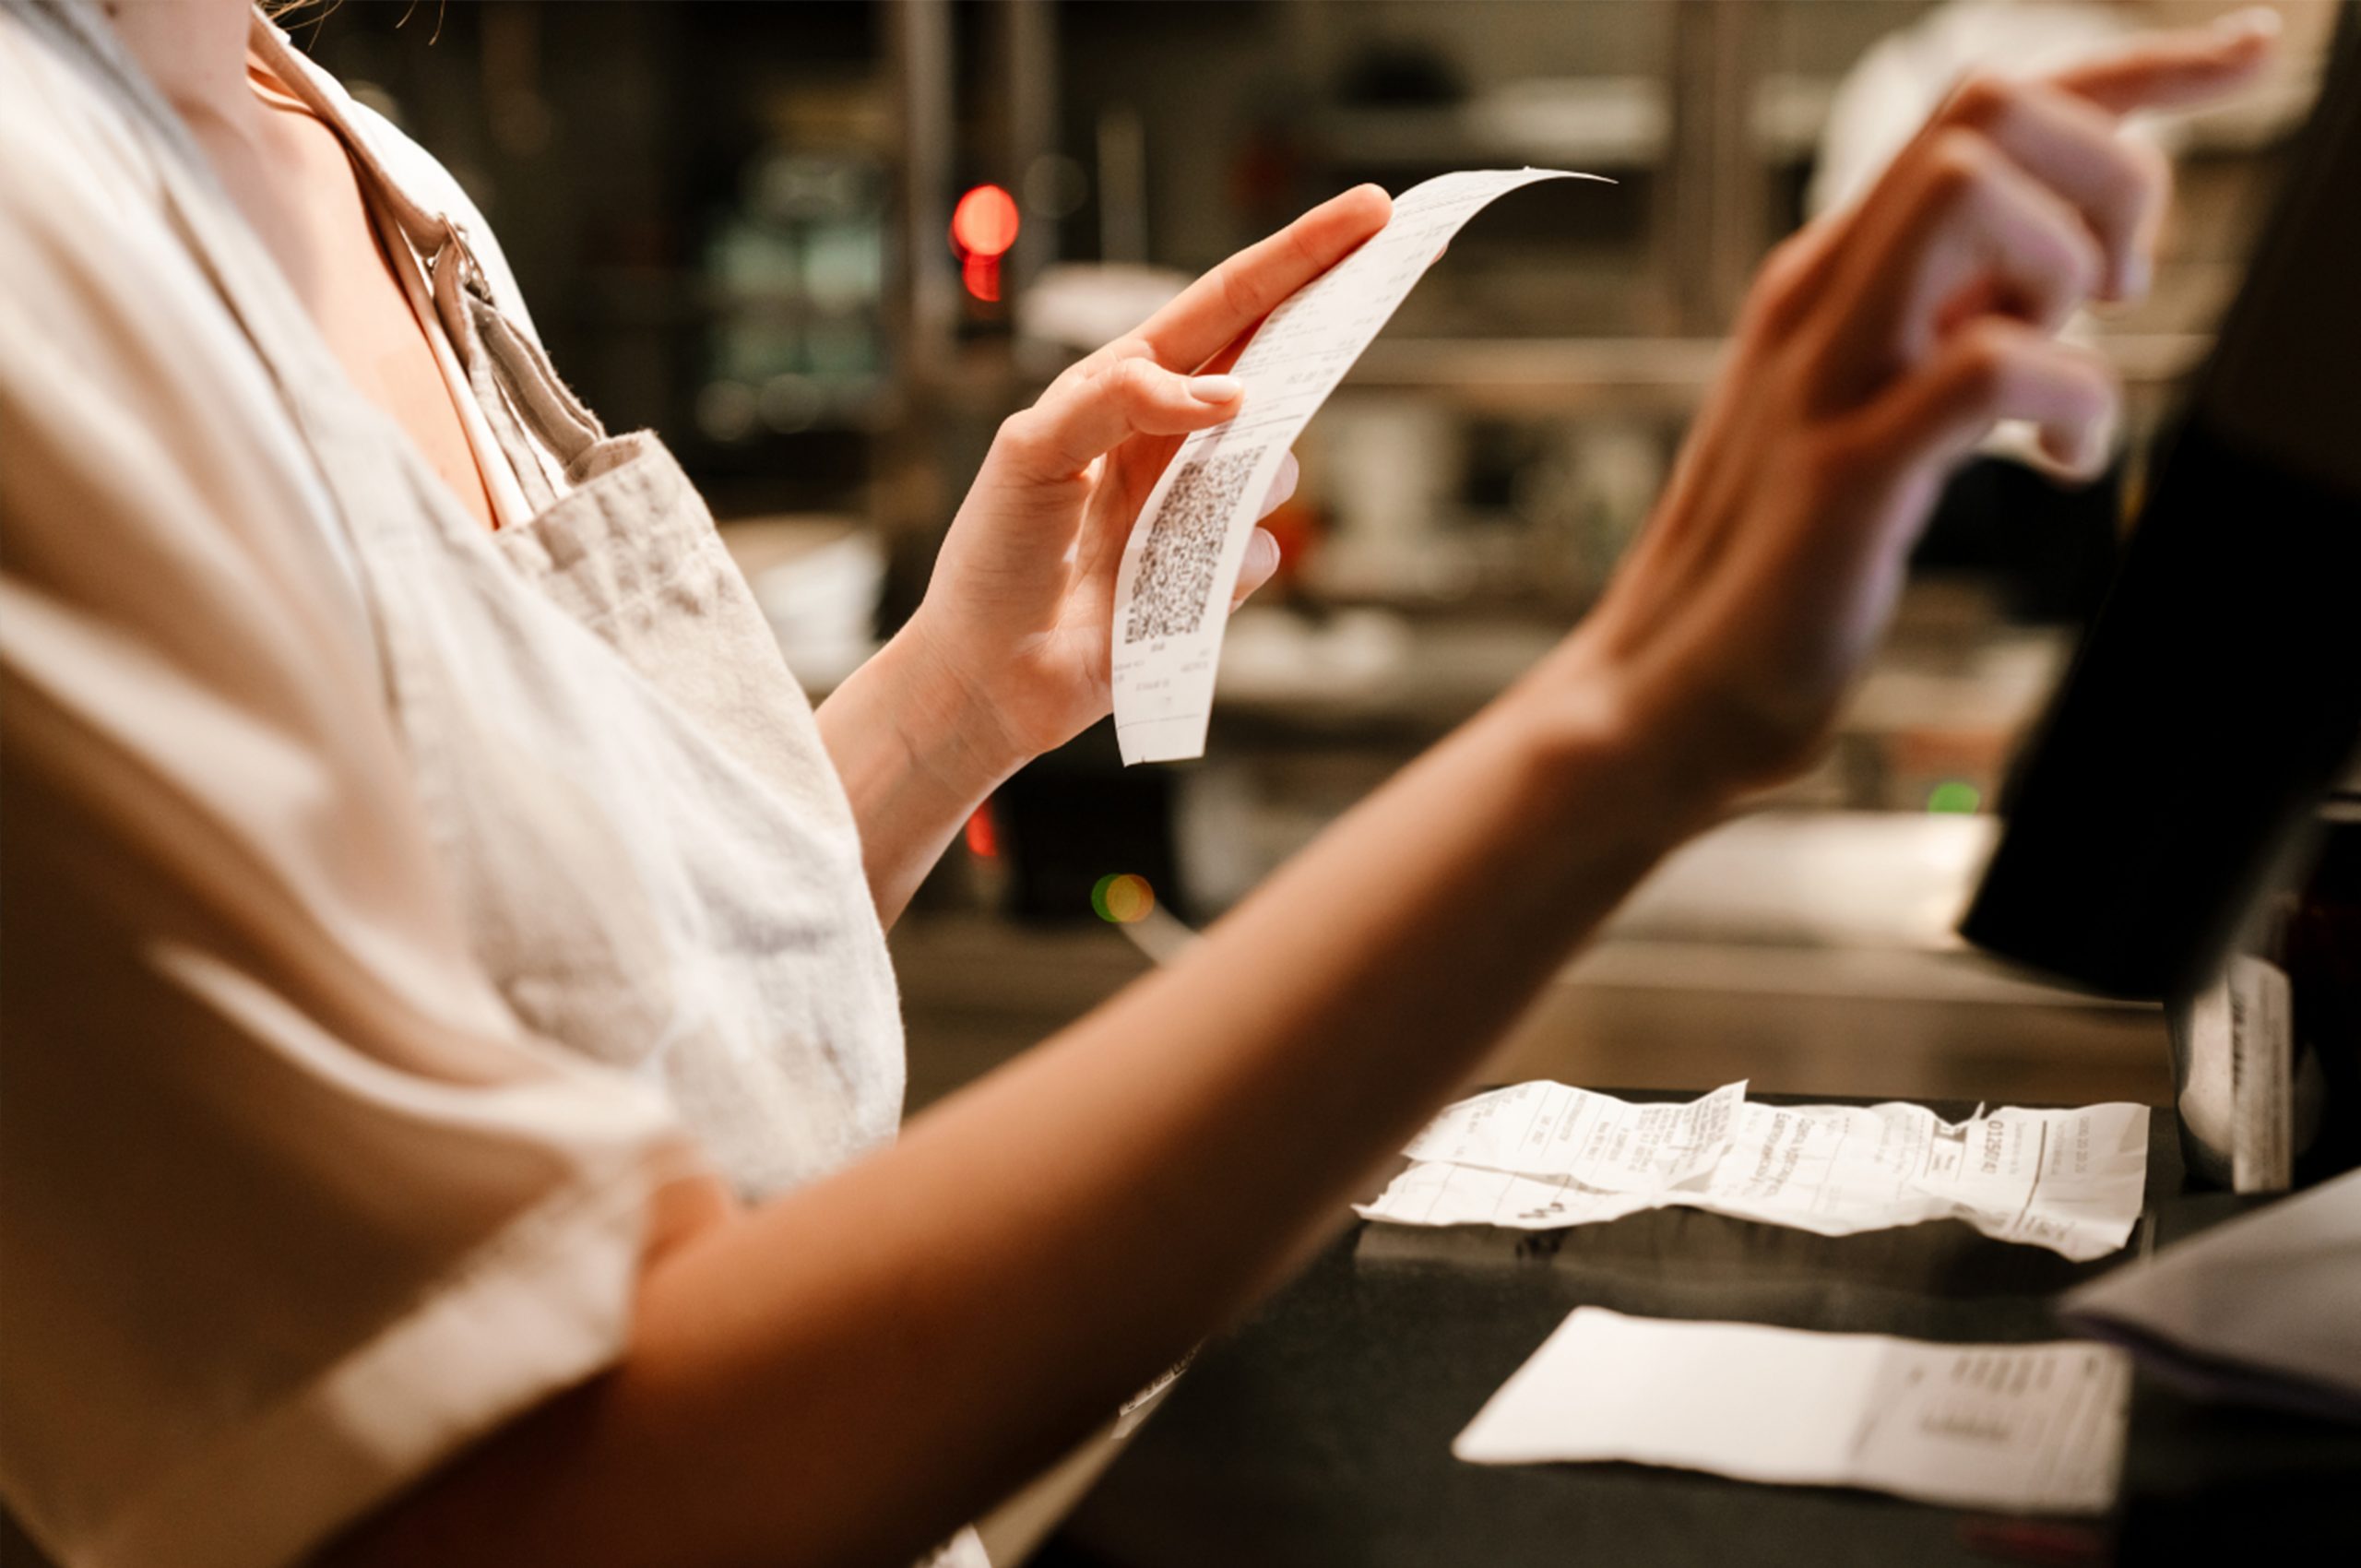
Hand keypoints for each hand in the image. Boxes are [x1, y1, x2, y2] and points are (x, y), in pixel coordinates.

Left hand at [898, 186, 1393, 769]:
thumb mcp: (1033, 451)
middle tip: (1390, 274)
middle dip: (1325, 323)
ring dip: (1255, 474)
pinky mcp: (1211, 577)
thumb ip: (1122, 400)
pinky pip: (1258, 552)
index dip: (1296, 255)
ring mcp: (1194, 505)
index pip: (1224, 305)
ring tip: (1183, 510)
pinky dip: (1230, 563)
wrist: (985, 675)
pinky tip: (1176, 584)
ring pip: (1276, 464)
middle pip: (1270, 365)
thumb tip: (1232, 393)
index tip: (1369, 212)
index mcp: (1124, 385)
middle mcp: (1170, 436)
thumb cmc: (994, 554)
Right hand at [1559, 14, 2274, 794]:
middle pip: (1986, 113)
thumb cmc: (1775, 569)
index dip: (2137, 68)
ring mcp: (1822, 377)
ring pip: (1976, 193)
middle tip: (2120, 295)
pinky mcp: (1845, 472)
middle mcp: (1815, 299)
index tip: (2246, 57)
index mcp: (1825, 277)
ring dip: (2071, 269)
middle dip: (2111, 174)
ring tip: (2069, 378)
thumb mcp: (1862, 408)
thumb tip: (2059, 266)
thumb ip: (1939, 324)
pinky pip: (1996, 366)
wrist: (1664, 696)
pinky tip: (2061, 468)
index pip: (1980, 108)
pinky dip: (2074, 406)